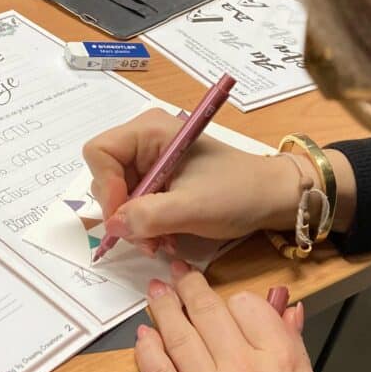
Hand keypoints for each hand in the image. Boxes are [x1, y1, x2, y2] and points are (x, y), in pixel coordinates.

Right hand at [82, 108, 301, 255]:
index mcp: (149, 130)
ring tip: (161, 241)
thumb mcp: (191, 207)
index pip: (99, 152)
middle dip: (122, 212)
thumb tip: (113, 226)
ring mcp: (150, 159)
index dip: (105, 187)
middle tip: (147, 239)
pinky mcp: (158, 178)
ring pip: (118, 195)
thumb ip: (148, 216)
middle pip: (105, 176)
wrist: (271, 197)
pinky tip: (165, 236)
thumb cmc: (237, 193)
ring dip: (134, 224)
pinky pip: (134, 203)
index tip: (125, 218)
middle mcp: (145, 140)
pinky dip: (144, 224)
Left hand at [136, 261, 329, 371]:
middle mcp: (242, 371)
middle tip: (178, 270)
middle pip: (209, 312)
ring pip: (179, 335)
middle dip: (190, 286)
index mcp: (278, 362)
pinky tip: (144, 336)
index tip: (229, 299)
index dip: (236, 299)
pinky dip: (148, 352)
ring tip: (156, 291)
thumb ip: (296, 349)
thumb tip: (288, 310)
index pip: (248, 307)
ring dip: (164, 307)